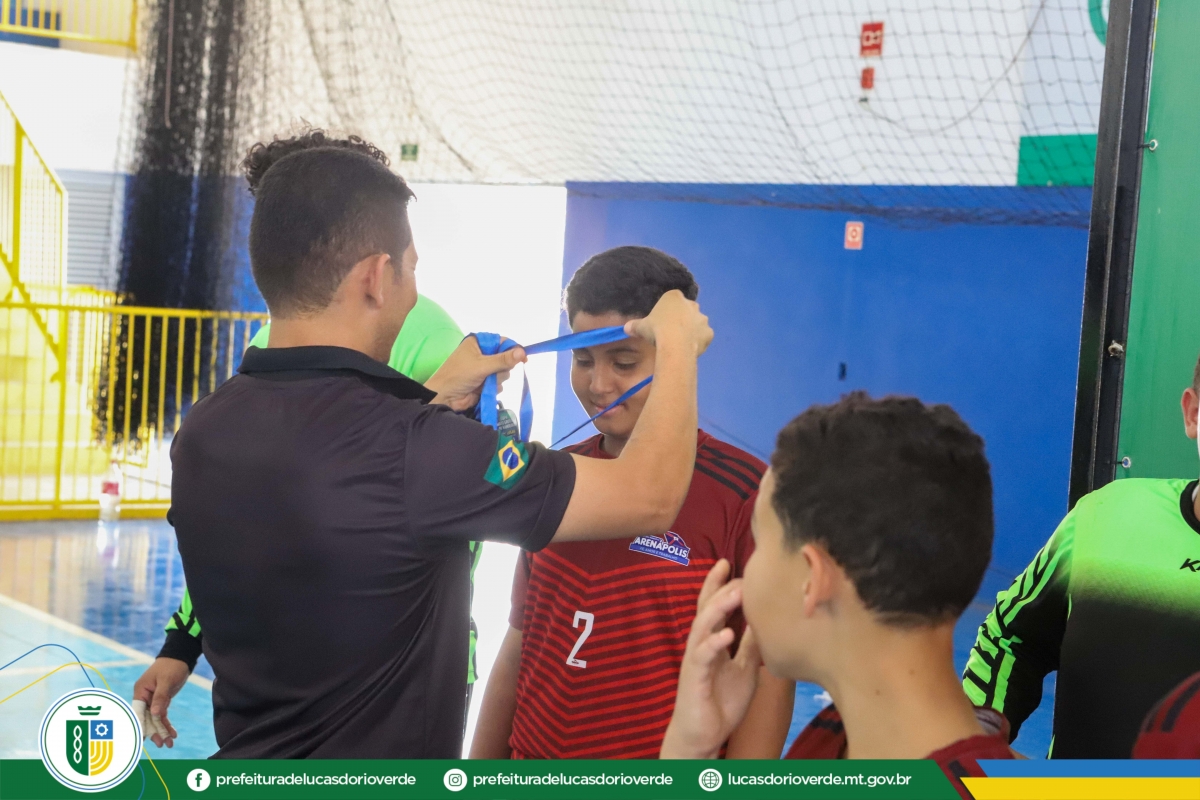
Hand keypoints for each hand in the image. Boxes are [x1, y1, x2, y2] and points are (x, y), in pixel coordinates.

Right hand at [132, 658, 188, 746]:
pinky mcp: (161, 702)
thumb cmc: (171, 666)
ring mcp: (152, 701)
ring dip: (162, 731)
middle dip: (154, 732)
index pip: (138, 711)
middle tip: (162, 744)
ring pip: (155, 720)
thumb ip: (160, 697)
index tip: (141, 739)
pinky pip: (162, 716)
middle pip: (147, 718)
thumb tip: (155, 714)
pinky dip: (167, 725)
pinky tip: (172, 734)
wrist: (180, 658)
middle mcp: (144, 697)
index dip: (140, 725)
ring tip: (169, 744)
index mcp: (140, 691)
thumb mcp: (166, 681)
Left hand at [425, 336, 526, 411]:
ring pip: (504, 372)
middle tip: (493, 372)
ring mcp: (484, 369)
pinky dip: (494, 387)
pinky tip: (485, 389)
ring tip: (485, 382)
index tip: (523, 358)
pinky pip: (499, 383)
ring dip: (497, 379)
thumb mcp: (482, 366)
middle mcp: (482, 354)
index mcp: (478, 343)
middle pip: (506, 358)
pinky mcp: (485, 382)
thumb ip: (503, 360)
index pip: (502, 341)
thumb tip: (522, 352)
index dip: (513, 349)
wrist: (445, 397)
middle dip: (502, 368)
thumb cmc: (458, 376)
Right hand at [624, 290, 712, 355]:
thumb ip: (635, 325)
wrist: (675, 345)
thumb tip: (626, 328)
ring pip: (697, 322)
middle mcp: (691, 304)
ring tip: (681, 342)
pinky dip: (699, 341)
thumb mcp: (641, 327)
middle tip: (671, 332)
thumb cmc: (657, 330)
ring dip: (692, 329)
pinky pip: (703, 336)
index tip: (661, 321)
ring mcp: (702, 318)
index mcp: (674, 297)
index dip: (667, 310)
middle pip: (687, 309)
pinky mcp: (709, 333)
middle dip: (681, 318)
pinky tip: (690, 348)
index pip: (672, 299)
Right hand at [660, 560, 761, 758]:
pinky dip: (714, 643)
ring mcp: (695, 660)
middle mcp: (700, 645)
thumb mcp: (744, 670)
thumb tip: (764, 622)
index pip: (713, 606)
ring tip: (736, 592)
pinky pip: (703, 656)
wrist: (702, 736)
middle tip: (738, 571)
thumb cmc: (721, 702)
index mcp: (712, 642)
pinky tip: (728, 633)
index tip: (728, 562)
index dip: (718, 584)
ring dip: (719, 607)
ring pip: (702, 626)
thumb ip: (751, 646)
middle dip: (720, 588)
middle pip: (706, 608)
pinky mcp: (694, 678)